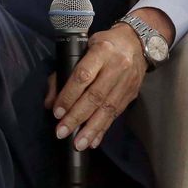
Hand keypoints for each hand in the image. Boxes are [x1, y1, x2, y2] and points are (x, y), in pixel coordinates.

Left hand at [44, 24, 146, 151]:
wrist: (136, 42)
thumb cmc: (103, 44)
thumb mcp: (82, 48)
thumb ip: (65, 72)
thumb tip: (50, 102)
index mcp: (101, 51)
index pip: (83, 76)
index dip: (69, 96)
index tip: (57, 111)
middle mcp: (116, 67)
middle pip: (95, 96)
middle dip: (77, 117)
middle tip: (62, 132)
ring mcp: (126, 82)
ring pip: (107, 109)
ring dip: (91, 129)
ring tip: (78, 144)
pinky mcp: (131, 94)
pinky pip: (115, 114)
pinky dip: (103, 129)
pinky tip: (93, 141)